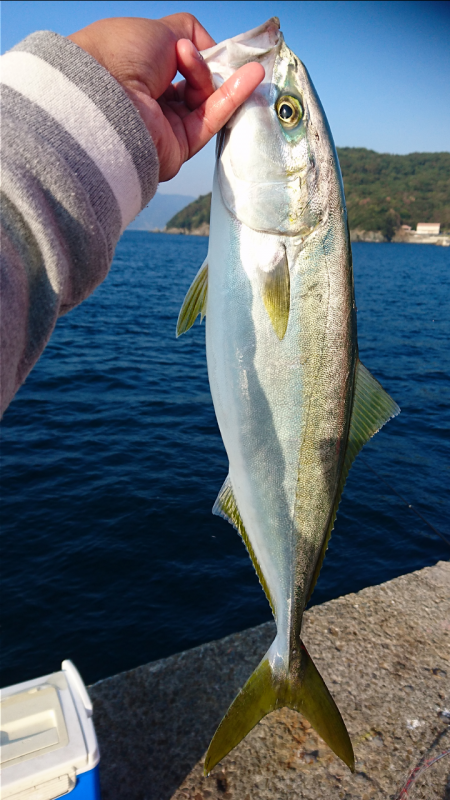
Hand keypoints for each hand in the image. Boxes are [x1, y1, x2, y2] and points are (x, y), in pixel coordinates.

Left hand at [68, 14, 263, 181]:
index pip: (175, 63)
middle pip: (193, 86)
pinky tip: (252, 78)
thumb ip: (188, 33)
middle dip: (211, 70)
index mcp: (136, 71)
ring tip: (251, 67)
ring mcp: (163, 127)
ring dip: (228, 83)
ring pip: (205, 103)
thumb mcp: (158, 29)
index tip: (206, 45)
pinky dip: (233, 98)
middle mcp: (148, 101)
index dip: (196, 53)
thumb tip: (208, 48)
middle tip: (226, 57)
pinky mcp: (177, 148)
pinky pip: (210, 121)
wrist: (105, 96)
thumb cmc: (120, 55)